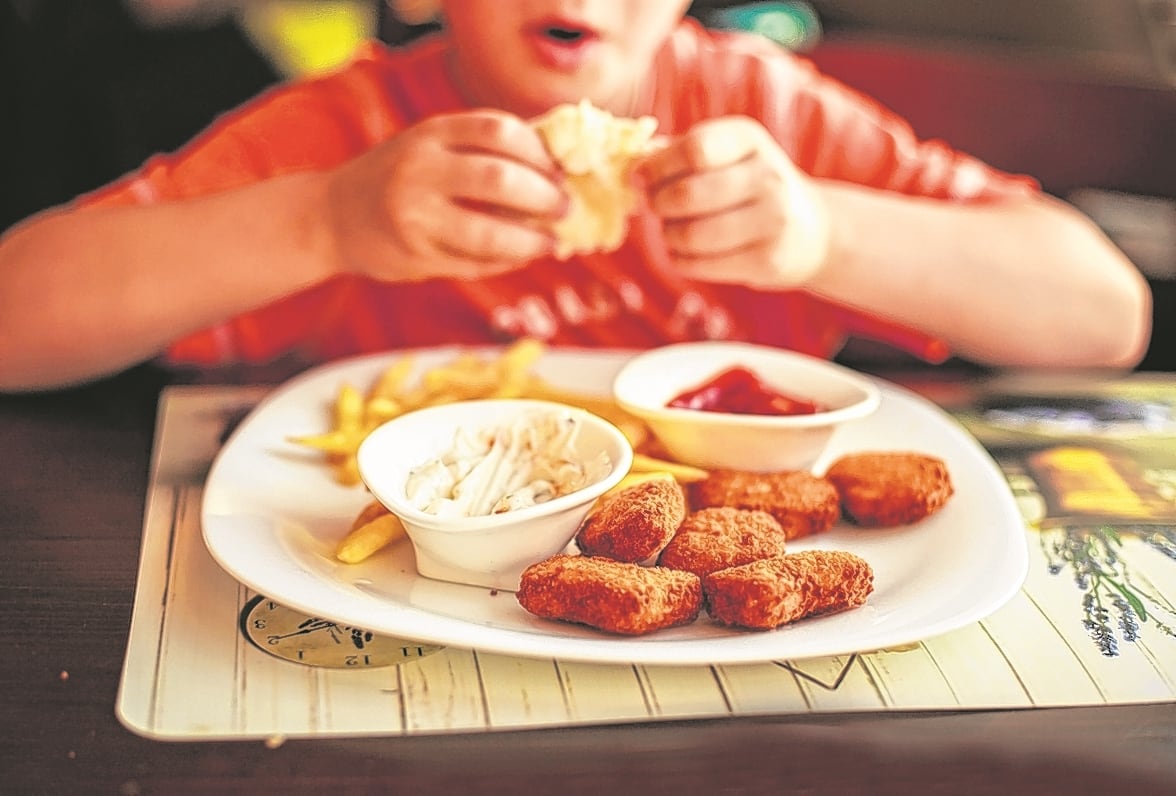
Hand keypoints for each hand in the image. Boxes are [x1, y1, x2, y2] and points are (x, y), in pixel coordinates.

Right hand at [324, 109, 566, 280]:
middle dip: (543, 196)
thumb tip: (557, 166)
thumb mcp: (431, 146)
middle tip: (565, 207)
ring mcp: (415, 216)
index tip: (560, 170)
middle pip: (498, 179)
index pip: (498, 131)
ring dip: (531, 241)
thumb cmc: (399, 177)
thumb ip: (481, 149)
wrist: (333, 216)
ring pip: (489, 232)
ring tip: (552, 242)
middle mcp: (419, 170)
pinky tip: (522, 257)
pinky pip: (474, 263)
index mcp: (430, 133)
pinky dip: (507, 262)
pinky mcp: (415, 256)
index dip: (539, 152)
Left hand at [638, 116, 830, 287]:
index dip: (656, 167)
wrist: (810, 229)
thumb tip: (631, 167)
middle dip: (657, 204)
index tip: (639, 178)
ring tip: (672, 231)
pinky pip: (701, 265)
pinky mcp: (767, 260)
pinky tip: (684, 252)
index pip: (693, 150)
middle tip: (655, 207)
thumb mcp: (724, 155)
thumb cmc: (748, 186)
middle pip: (687, 194)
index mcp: (749, 139)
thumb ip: (679, 154)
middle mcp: (768, 176)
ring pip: (690, 235)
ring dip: (668, 236)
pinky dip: (679, 260)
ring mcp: (773, 220)